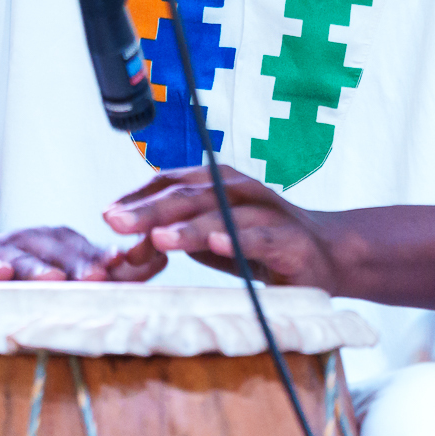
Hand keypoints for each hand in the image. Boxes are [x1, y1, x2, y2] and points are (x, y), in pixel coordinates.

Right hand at [0, 223, 166, 282]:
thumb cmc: (25, 266)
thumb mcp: (63, 265)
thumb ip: (103, 267)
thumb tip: (159, 261)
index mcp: (63, 242)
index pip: (95, 250)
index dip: (119, 257)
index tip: (146, 261)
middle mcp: (38, 242)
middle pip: (62, 253)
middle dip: (82, 263)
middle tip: (101, 274)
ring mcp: (6, 251)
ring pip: (25, 260)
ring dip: (39, 269)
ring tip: (54, 279)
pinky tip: (0, 274)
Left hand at [104, 165, 344, 288]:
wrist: (327, 252)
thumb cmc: (260, 242)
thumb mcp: (211, 238)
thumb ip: (173, 237)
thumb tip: (126, 248)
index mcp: (218, 183)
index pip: (170, 183)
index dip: (137, 198)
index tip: (107, 216)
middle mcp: (239, 189)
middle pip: (188, 196)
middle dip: (150, 210)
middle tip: (114, 222)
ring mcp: (265, 213)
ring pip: (220, 216)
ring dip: (188, 227)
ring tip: (158, 237)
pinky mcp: (288, 240)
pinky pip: (259, 238)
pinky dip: (238, 240)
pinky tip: (217, 244)